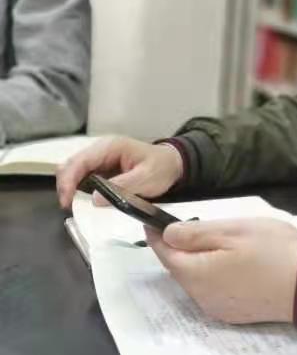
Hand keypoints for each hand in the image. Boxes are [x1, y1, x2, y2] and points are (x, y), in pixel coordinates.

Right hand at [56, 136, 182, 208]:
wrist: (173, 165)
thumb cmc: (161, 168)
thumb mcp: (146, 178)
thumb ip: (122, 187)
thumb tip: (94, 199)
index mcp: (111, 147)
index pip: (80, 161)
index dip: (69, 181)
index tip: (67, 201)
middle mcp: (101, 150)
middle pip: (72, 165)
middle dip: (66, 185)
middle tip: (69, 206)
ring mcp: (100, 159)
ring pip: (74, 171)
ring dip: (71, 188)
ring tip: (74, 205)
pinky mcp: (102, 169)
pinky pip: (84, 178)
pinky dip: (79, 189)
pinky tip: (83, 201)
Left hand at [146, 218, 296, 323]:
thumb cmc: (272, 249)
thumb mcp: (234, 230)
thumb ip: (196, 233)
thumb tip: (165, 234)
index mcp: (197, 275)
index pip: (165, 254)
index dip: (156, 236)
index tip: (152, 219)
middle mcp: (201, 298)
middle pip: (180, 269)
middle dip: (180, 249)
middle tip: (192, 225)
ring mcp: (218, 309)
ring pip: (196, 281)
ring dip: (198, 262)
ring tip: (218, 242)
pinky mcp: (234, 314)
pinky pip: (212, 291)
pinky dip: (213, 275)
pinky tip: (232, 263)